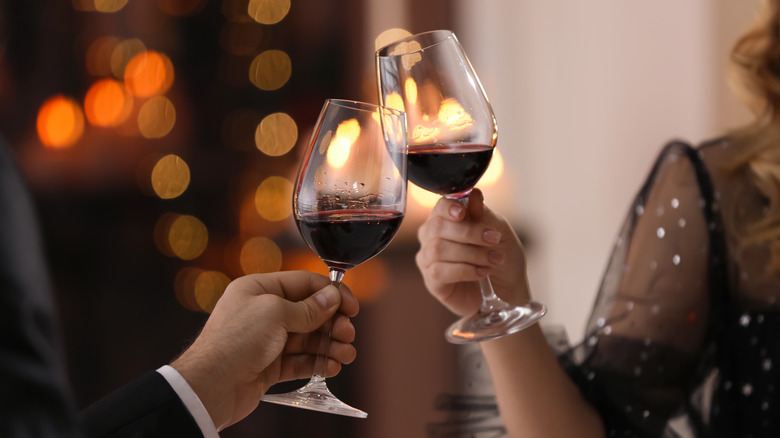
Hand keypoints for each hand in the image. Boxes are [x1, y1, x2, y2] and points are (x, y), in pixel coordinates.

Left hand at [170, 271, 358, 430]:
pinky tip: (332, 366)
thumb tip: (331, 297)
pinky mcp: (268, 365)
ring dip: (329, 345)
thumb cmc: (234, 341)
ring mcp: (266, 340)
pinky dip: (317, 363)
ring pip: (307, 339)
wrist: (211, 386)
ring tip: (347, 354)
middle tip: (348, 333)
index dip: (331, 293)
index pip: (303, 283)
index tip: (352, 306)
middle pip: (309, 312)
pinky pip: (299, 360)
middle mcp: (262, 312)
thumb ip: (308, 308)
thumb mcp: (275, 313)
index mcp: (259, 289)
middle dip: (332, 323)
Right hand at [415, 188, 530, 315]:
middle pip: (437, 227)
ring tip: (494, 260)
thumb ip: (484, 214)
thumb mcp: (499, 231)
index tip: (463, 213)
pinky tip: (482, 272)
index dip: (449, 208)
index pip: (439, 207)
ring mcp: (428, 260)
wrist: (507, 288)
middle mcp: (431, 237)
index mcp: (446, 219)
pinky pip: (439, 271)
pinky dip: (465, 270)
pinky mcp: (432, 281)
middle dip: (468, 233)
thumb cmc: (501, 255)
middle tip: (494, 239)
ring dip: (471, 254)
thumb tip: (474, 193)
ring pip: (438, 250)